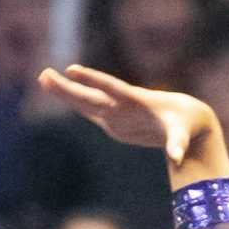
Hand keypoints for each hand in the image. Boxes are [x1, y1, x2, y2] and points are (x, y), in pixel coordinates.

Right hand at [38, 65, 225, 164]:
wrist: (184, 118)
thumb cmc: (186, 124)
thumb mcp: (183, 134)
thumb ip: (178, 144)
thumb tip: (177, 157)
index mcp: (137, 101)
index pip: (112, 88)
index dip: (93, 80)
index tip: (73, 70)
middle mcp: (122, 104)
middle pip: (90, 95)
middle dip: (68, 88)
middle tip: (44, 74)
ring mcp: (116, 112)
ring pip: (86, 101)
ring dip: (65, 92)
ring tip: (43, 78)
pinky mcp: (113, 121)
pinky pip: (90, 111)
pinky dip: (74, 103)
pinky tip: (58, 92)